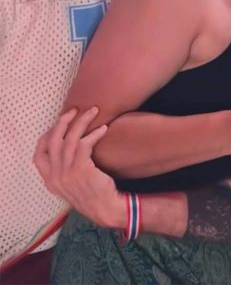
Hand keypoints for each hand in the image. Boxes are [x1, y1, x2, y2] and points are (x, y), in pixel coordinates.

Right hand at [34, 108, 123, 229]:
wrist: (105, 208)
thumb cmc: (91, 192)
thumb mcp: (70, 182)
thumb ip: (63, 167)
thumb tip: (67, 142)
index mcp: (49, 180)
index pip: (38, 155)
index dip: (47, 136)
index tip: (59, 124)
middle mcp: (55, 177)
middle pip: (53, 141)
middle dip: (63, 121)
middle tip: (75, 110)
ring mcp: (67, 174)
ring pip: (70, 139)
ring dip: (82, 121)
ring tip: (94, 111)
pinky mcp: (81, 170)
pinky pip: (84, 144)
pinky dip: (95, 133)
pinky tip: (104, 129)